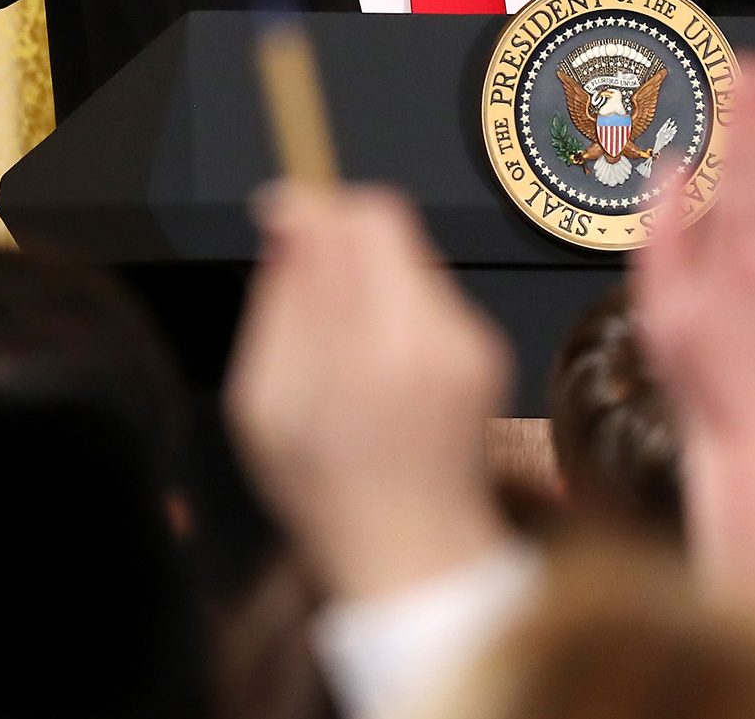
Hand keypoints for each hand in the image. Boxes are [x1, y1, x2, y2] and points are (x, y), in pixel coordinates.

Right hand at [225, 182, 510, 599]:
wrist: (412, 549)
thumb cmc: (319, 482)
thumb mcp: (264, 401)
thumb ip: (280, 302)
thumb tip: (290, 215)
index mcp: (372, 352)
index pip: (359, 224)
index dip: (315, 205)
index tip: (280, 213)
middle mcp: (435, 334)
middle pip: (390, 220)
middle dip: (339, 229)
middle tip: (303, 268)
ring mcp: (471, 339)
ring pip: (410, 252)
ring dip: (367, 269)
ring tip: (339, 334)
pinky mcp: (489, 345)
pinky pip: (430, 290)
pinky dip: (394, 302)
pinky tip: (378, 359)